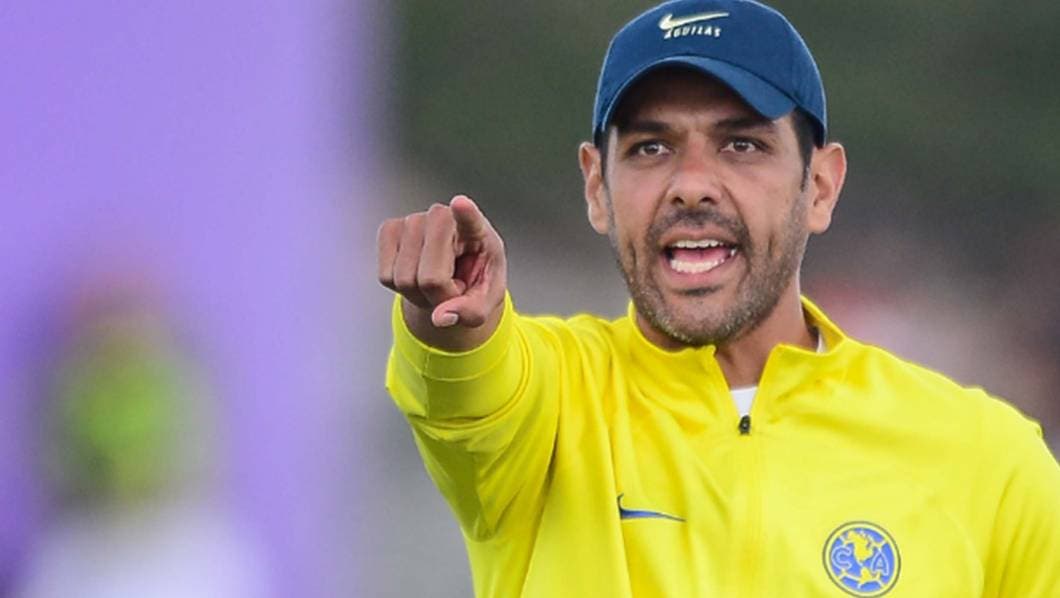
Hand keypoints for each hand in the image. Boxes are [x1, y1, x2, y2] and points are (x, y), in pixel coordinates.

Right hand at [378, 195, 506, 347]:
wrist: (455, 273)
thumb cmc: (474, 280)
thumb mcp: (486, 302)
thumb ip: (471, 312)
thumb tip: (440, 317)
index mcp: (478, 231)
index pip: (471, 220)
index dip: (465, 213)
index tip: (460, 204)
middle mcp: (443, 218)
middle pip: (431, 277)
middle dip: (439, 298)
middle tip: (451, 290)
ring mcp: (414, 220)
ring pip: (405, 279)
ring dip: (419, 294)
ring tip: (435, 282)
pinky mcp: (390, 229)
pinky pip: (385, 276)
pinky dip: (399, 288)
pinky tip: (416, 274)